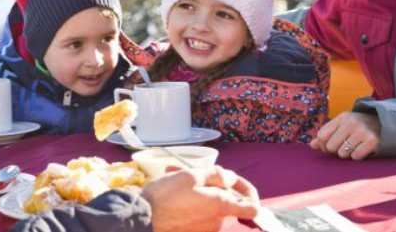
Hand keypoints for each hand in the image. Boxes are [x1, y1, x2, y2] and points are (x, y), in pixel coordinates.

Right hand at [141, 166, 258, 231]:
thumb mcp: (191, 176)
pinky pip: (198, 212)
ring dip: (196, 188)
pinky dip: (189, 200)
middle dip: (212, 183)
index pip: (253, 208)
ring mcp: (205, 229)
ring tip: (174, 175)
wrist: (143, 219)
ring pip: (209, 203)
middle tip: (190, 170)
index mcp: (221, 205)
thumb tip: (231, 179)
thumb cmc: (166, 196)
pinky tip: (171, 188)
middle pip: (225, 199)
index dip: (248, 194)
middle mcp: (217, 221)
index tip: (236, 185)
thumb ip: (216, 175)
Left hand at [310, 111, 380, 159]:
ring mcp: (362, 131)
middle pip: (331, 147)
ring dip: (347, 154)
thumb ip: (327, 134)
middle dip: (336, 150)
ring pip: (342, 154)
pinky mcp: (372, 141)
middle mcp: (351, 123)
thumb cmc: (359, 126)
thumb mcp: (343, 125)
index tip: (329, 145)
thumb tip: (312, 145)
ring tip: (354, 146)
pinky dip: (358, 156)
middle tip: (344, 146)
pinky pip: (355, 157)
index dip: (323, 144)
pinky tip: (362, 149)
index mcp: (342, 117)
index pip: (322, 135)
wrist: (385, 125)